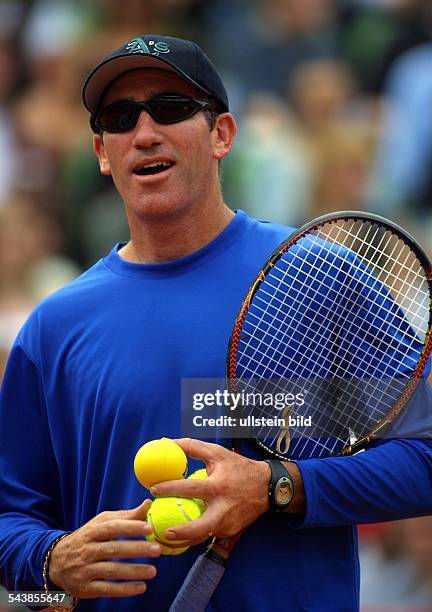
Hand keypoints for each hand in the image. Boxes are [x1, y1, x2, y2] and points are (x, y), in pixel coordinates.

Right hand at [49, 500, 160, 598]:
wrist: (57, 562)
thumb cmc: (88, 538)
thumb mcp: (101, 524)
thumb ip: (126, 516)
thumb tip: (148, 504)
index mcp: (92, 531)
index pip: (112, 527)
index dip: (130, 527)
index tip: (149, 528)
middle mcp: (88, 550)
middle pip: (114, 549)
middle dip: (137, 549)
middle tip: (157, 549)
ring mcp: (86, 569)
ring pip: (111, 570)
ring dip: (133, 571)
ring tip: (153, 571)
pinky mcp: (86, 588)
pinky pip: (106, 589)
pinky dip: (124, 589)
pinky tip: (141, 587)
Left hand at [150, 439, 270, 545]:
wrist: (267, 487)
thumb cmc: (238, 467)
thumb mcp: (217, 453)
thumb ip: (192, 447)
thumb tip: (167, 442)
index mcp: (218, 486)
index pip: (190, 488)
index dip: (170, 488)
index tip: (152, 489)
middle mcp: (224, 507)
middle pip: (200, 527)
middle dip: (180, 532)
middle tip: (162, 531)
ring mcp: (228, 522)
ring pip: (203, 536)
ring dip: (184, 540)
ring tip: (165, 538)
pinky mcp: (231, 531)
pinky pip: (209, 534)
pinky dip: (195, 536)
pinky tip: (181, 535)